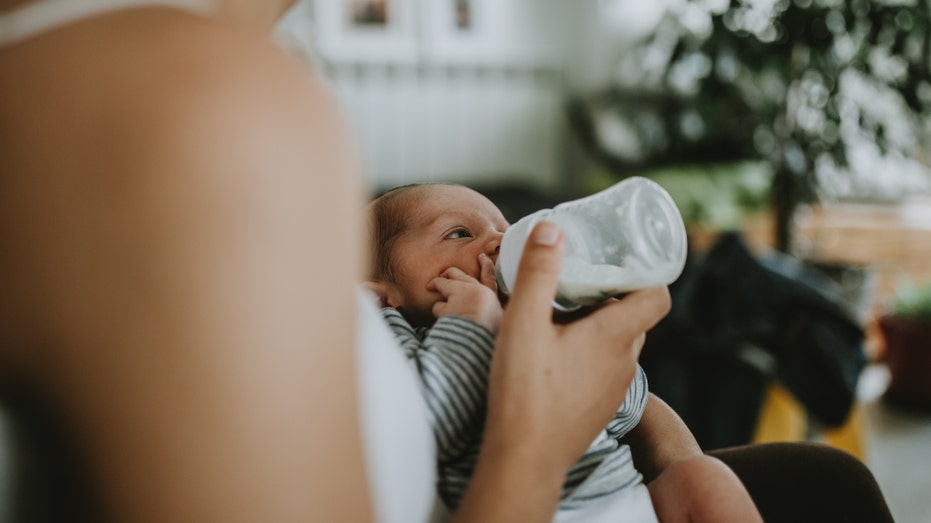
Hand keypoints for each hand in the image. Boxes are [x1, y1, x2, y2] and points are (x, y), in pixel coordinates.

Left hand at [429, 254, 502, 332]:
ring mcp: (461, 297)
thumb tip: (490, 317)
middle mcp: (477, 292)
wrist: (478, 347)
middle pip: (459, 275)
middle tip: (441, 277)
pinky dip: (438, 311)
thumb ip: (492, 316)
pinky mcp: (448, 305)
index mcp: (492, 299)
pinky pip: (437, 305)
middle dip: (448, 274)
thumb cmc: (487, 339)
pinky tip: (440, 320)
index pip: (489, 279)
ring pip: (444, 285)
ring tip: (436, 299)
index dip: (486, 267)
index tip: (481, 257)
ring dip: (438, 289)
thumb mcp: (499, 325)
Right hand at [453, 221, 669, 521]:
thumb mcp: (524, 321)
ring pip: (619, 344)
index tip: (619, 260)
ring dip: (600, 325)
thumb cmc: (525, 391)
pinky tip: (555, 355)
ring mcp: (614, 388)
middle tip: (579, 281)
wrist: (524, 459)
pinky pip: (605, 369)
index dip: (646, 274)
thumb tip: (552, 228)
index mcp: (616, 335)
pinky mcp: (599, 407)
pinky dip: (591, 353)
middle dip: (613, 295)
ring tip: (562, 315)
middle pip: (635, 316)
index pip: (658, 296)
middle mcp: (625, 361)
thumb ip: (538, 272)